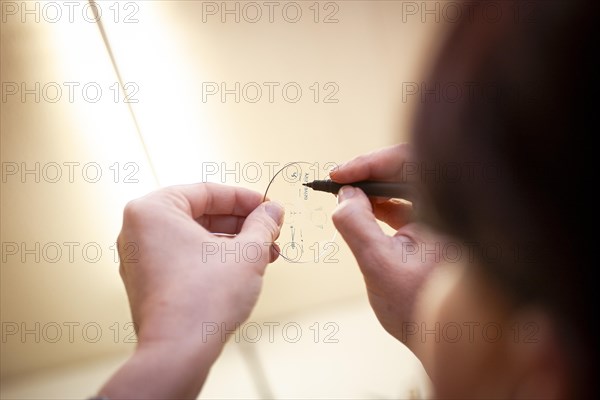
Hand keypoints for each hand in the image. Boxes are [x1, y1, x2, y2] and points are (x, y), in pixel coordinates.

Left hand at [100, 183, 282, 398]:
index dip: (245, 198)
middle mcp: (139, 231)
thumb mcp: (247, 252)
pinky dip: (214, 258)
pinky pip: (185, 257)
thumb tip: (272, 212)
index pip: (207, 192)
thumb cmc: (203, 299)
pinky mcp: (148, 282)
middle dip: (241, 224)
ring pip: (195, 237)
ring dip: (232, 243)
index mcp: (153, 210)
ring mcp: (140, 258)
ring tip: (265, 253)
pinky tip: (243, 268)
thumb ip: (262, 224)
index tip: (268, 206)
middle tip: (269, 230)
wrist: (178, 352)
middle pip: (200, 214)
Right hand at [331, 144, 445, 341]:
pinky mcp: (433, 226)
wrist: (447, 341)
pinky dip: (380, 203)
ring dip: (373, 188)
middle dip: (369, 173)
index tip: (340, 175)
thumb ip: (357, 226)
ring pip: (405, 184)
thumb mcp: (378, 266)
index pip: (410, 163)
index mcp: (446, 210)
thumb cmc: (420, 308)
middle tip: (339, 182)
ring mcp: (442, 216)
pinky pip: (405, 202)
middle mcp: (448, 207)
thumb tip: (345, 194)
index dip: (371, 163)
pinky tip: (362, 211)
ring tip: (346, 196)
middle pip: (408, 168)